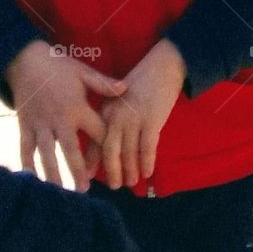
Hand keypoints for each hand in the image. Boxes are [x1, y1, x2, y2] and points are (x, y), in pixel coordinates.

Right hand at [5, 40, 126, 190]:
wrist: (27, 62)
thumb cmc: (59, 67)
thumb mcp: (83, 72)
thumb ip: (104, 84)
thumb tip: (125, 88)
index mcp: (77, 107)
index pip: (96, 130)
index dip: (106, 145)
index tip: (116, 162)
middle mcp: (59, 119)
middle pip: (70, 149)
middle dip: (78, 170)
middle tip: (86, 189)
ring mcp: (40, 125)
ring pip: (47, 155)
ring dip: (54, 174)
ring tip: (61, 192)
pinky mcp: (25, 127)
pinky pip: (26, 150)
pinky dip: (28, 166)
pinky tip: (34, 181)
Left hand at [96, 40, 185, 189]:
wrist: (163, 65)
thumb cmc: (140, 83)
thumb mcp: (117, 99)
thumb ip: (109, 120)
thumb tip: (103, 146)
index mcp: (105, 111)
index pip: (95, 142)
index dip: (93, 163)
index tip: (89, 179)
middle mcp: (116, 117)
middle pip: (110, 152)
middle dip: (112, 171)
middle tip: (115, 186)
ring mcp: (134, 119)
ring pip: (129, 153)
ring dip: (131, 170)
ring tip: (132, 182)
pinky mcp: (152, 120)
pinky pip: (147, 148)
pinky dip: (147, 162)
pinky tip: (148, 172)